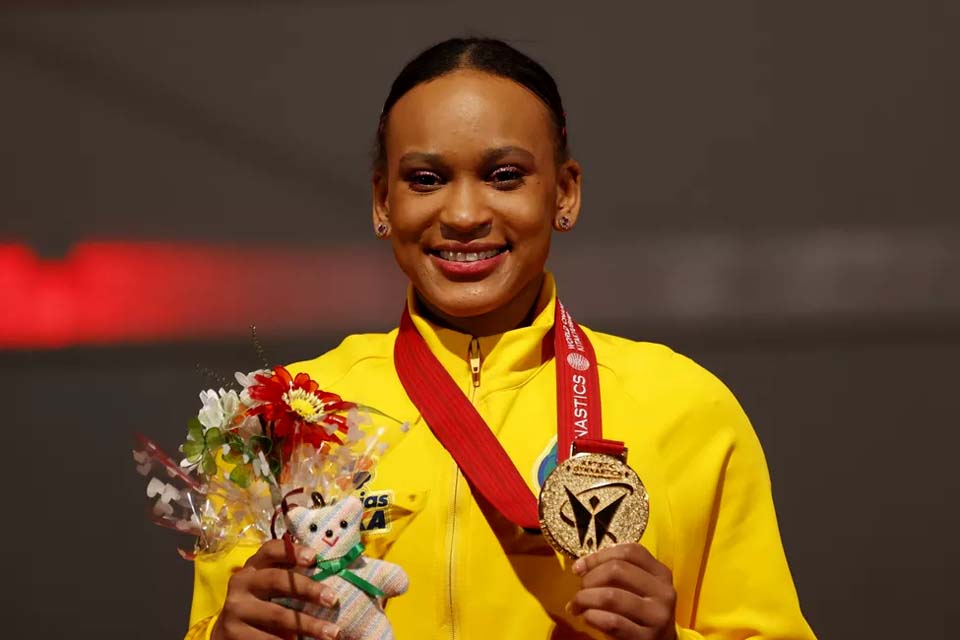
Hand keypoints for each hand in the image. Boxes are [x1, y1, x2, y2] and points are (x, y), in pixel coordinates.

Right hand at [211, 537, 340, 639]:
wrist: (230, 631)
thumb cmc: (262, 601)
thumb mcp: (270, 586)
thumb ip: (291, 576)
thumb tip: (332, 574)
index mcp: (253, 566)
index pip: (270, 550)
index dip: (291, 551)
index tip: (314, 557)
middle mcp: (241, 583)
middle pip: (276, 580)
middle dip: (307, 589)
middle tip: (332, 599)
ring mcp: (235, 609)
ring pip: (277, 614)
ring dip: (308, 624)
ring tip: (331, 632)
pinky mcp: (233, 634)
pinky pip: (267, 638)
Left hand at [567, 544, 676, 639]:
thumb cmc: (640, 613)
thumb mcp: (638, 588)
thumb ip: (619, 573)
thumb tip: (582, 566)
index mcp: (661, 573)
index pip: (630, 552)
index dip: (599, 556)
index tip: (579, 567)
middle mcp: (663, 592)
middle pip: (618, 569)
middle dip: (590, 578)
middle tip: (579, 588)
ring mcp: (657, 616)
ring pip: (611, 596)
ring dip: (585, 598)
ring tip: (576, 605)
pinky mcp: (647, 638)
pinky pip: (612, 621)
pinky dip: (592, 616)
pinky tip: (586, 617)